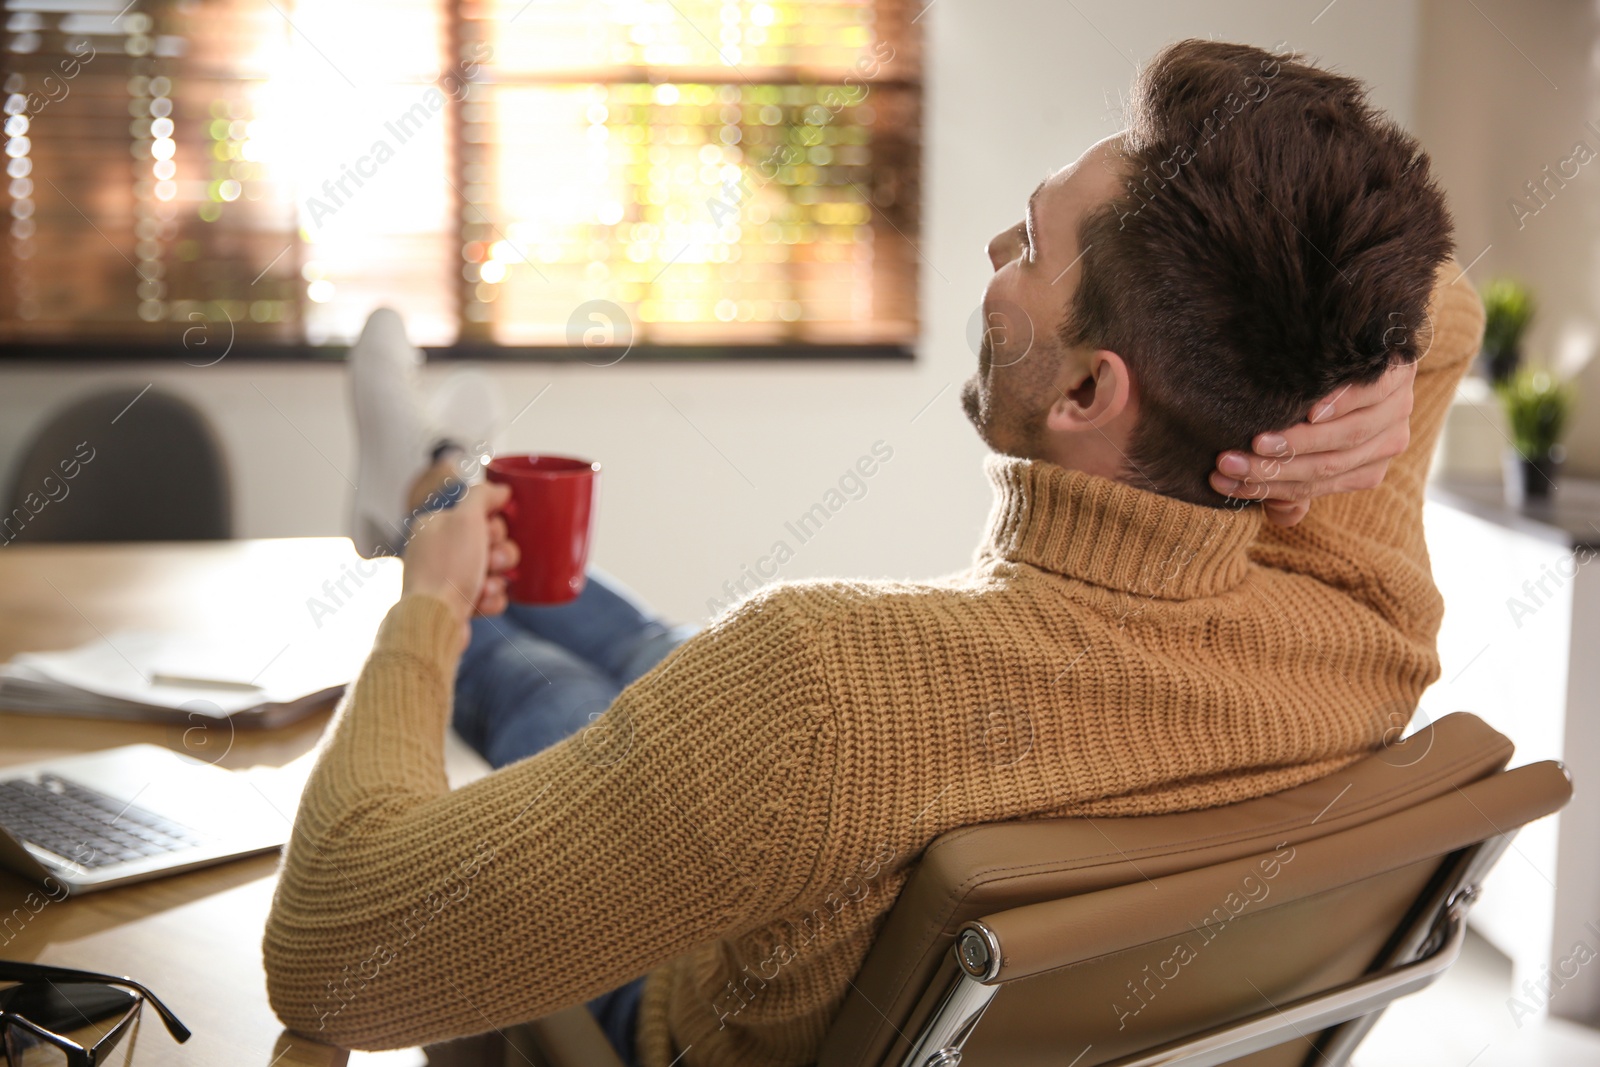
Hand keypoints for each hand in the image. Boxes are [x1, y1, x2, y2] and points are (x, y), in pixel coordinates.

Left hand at [401, 483, 518, 649]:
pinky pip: (489, 594)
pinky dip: (490, 599)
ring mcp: (447, 578)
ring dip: (497, 579)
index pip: (479, 515)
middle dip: (499, 555)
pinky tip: (481, 603)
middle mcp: (438, 550)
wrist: (435, 621)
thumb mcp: (465, 519)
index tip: (491, 535)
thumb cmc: (447, 568)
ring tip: (484, 588)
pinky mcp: (457, 603)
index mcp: (435, 526)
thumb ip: (483, 496)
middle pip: (490, 543)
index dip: (495, 526)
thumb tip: (501, 489)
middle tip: (491, 563)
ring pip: (493, 570)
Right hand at [1209, 359, 1416, 526]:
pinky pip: (1372, 396)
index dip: (1263, 488)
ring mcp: (1397, 410)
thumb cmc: (1330, 392)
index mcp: (1367, 468)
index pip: (1310, 486)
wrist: (1372, 336)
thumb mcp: (1312, 435)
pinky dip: (1341, 406)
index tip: (1220, 482)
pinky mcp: (1400, 376)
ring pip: (1347, 437)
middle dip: (1271, 470)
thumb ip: (1298, 474)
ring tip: (1258, 442)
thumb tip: (1280, 516)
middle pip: (1326, 466)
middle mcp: (1387, 444)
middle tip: (1227, 464)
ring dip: (1299, 443)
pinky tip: (1312, 411)